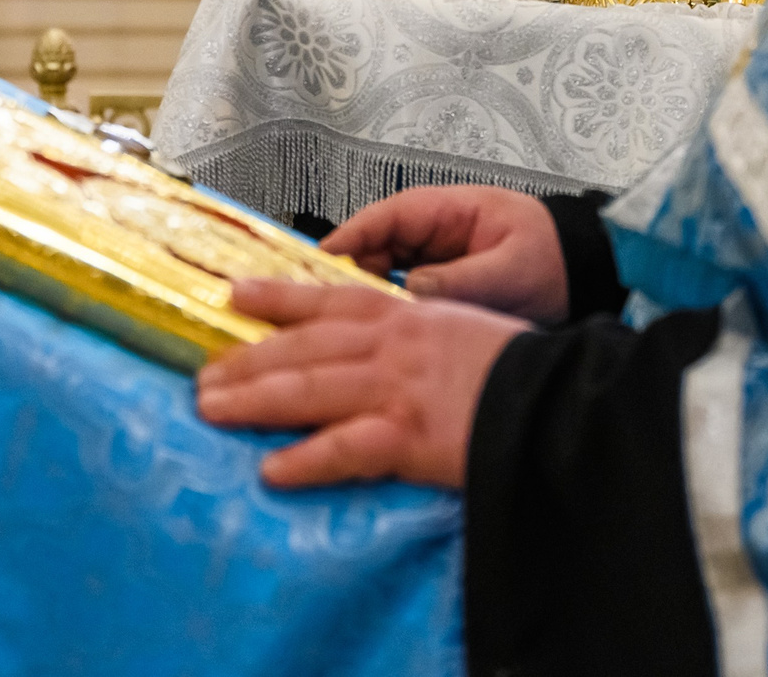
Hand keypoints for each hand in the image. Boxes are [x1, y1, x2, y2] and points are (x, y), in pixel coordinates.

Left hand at [195, 279, 525, 488]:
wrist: (566, 400)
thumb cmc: (527, 369)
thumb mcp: (471, 329)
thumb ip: (426, 336)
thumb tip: (392, 351)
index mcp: (411, 316)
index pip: (331, 299)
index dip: (279, 297)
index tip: (234, 295)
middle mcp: (394, 345)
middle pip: (303, 347)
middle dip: (247, 361)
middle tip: (202, 377)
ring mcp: (397, 390)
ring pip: (308, 390)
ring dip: (254, 401)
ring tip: (211, 412)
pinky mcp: (408, 437)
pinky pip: (344, 450)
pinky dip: (305, 461)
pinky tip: (271, 472)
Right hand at [322, 185, 569, 324]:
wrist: (582, 272)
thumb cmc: (551, 257)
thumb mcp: (507, 270)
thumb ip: (458, 281)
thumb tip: (408, 293)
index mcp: (444, 210)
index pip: (379, 219)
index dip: (344, 241)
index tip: (316, 267)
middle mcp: (428, 232)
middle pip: (367, 251)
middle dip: (344, 279)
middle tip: (322, 315)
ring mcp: (429, 259)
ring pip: (377, 277)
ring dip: (362, 301)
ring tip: (341, 332)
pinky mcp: (435, 286)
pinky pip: (398, 296)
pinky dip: (387, 314)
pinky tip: (376, 338)